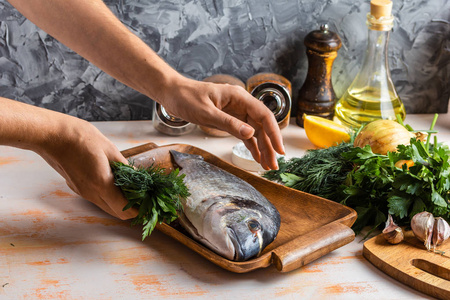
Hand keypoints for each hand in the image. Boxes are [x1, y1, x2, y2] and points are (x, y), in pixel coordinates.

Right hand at [36, 117, 137, 219]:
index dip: (138, 209)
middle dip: (131, 208)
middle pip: (116, 212)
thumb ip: (124, 167)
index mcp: (102, 184)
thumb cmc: (81, 138)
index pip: (124, 209)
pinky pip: (96, 198)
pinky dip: (108, 196)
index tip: (148, 202)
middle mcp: (91, 193)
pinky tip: (113, 181)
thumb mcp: (110, 150)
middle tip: (142, 195)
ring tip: (130, 187)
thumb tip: (136, 177)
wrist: (53, 136)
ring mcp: (82, 192)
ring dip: (119, 202)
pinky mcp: (76, 188)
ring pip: (106, 206)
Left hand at [158, 76, 284, 169]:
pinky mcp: (230, 119)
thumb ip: (228, 123)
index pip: (263, 115)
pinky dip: (251, 146)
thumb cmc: (186, 98)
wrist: (172, 93)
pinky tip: (257, 158)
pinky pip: (245, 134)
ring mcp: (236, 112)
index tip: (279, 149)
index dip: (274, 133)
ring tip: (268, 165)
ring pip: (255, 131)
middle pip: (262, 126)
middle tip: (274, 164)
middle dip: (269, 145)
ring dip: (262, 148)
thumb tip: (251, 134)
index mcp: (239, 97)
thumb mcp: (206, 113)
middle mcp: (241, 104)